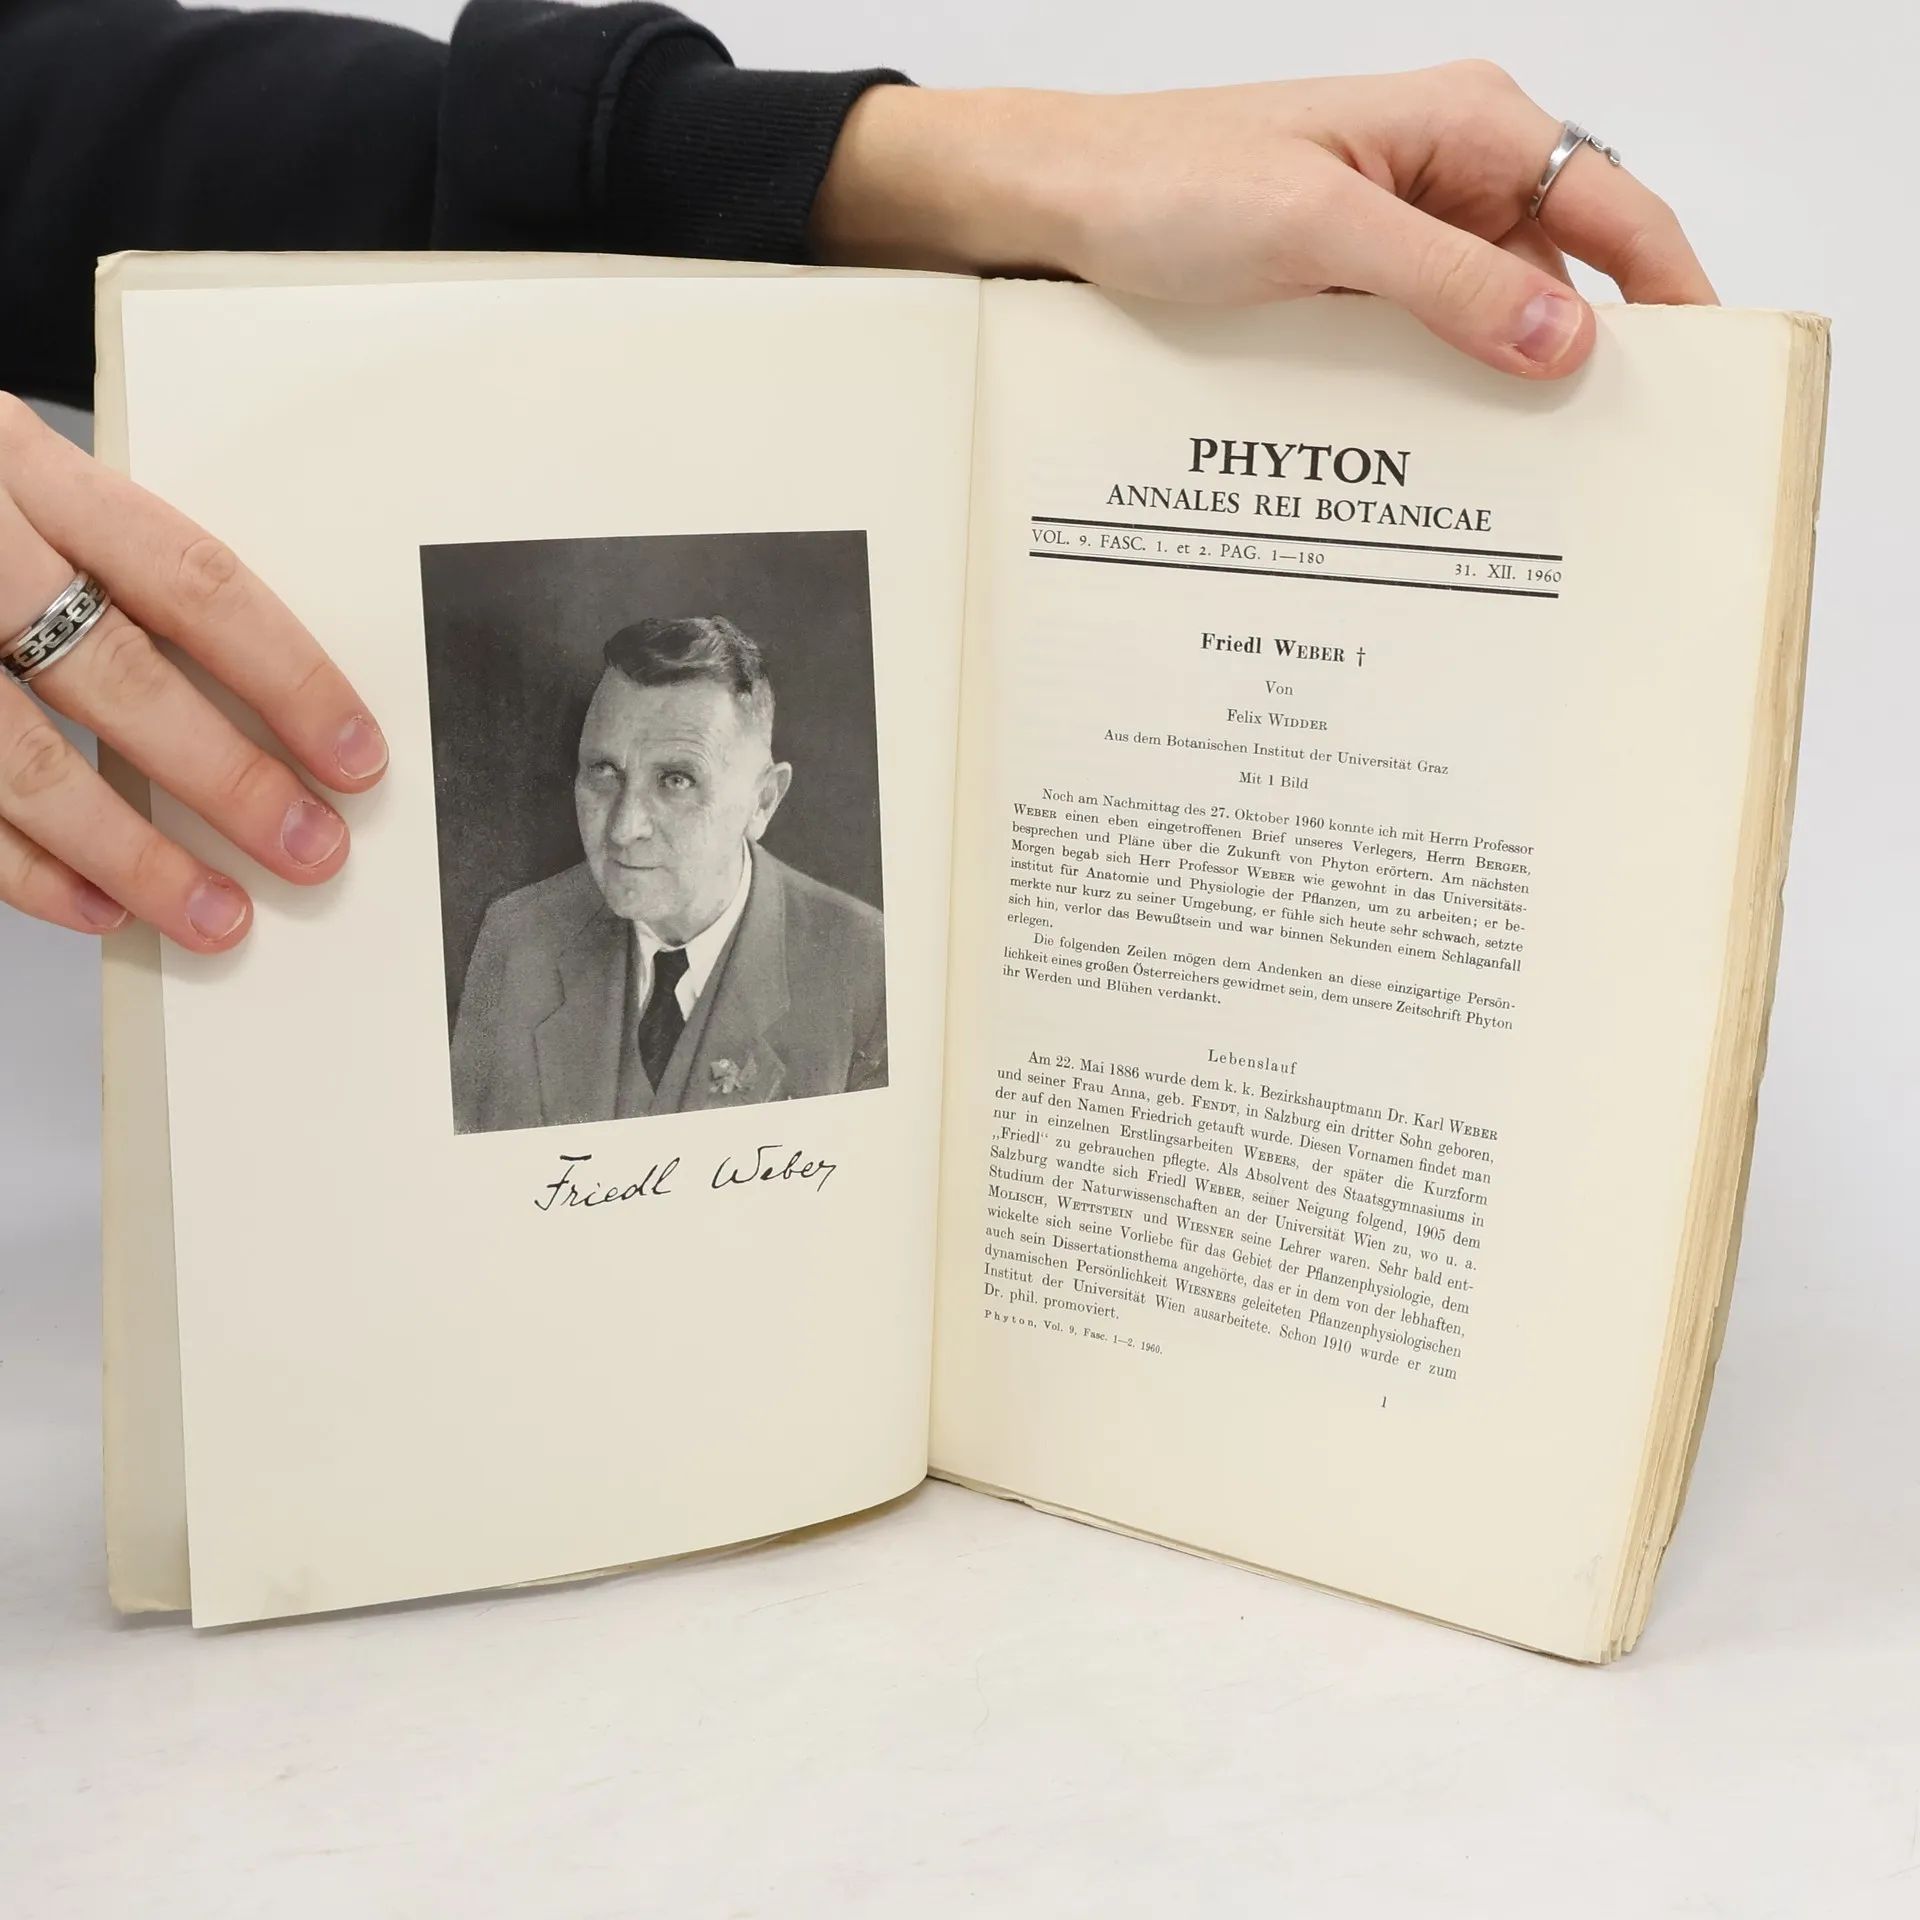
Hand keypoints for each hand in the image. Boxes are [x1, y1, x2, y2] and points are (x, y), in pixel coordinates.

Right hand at [0, 395, 386, 948]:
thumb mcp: (15, 479)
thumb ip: (104, 560)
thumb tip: (251, 695)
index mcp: (20, 467)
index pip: (188, 577)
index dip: (286, 674)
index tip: (354, 753)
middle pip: (114, 673)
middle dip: (227, 778)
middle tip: (309, 848)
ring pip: (21, 759)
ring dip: (131, 853)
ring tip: (215, 913)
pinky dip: (25, 869)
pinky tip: (96, 904)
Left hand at [814, 62, 1716, 378]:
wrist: (1054, 204)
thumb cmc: (1166, 183)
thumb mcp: (1316, 230)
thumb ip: (1445, 282)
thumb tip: (1565, 338)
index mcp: (1465, 125)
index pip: (1614, 207)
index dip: (1671, 292)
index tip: (1701, 384)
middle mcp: (1444, 170)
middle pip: (1560, 270)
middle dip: (1583, 359)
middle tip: (1605, 463)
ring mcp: (1393, 229)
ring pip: (1486, 317)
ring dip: (1497, 387)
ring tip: (1518, 482)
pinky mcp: (1345, 279)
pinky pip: (1418, 340)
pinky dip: (1431, 391)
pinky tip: (1428, 454)